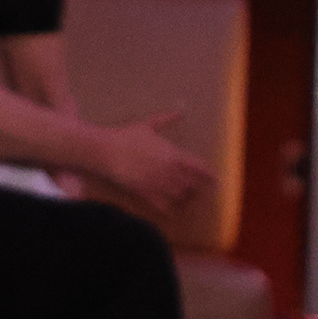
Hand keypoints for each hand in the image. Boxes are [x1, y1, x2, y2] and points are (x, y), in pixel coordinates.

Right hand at [88, 111, 212, 225]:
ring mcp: (157, 183)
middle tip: (198, 188)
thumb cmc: (126, 136)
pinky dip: (169, 208)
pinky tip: (169, 206)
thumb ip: (167, 119)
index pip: (200, 168)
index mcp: (173, 154)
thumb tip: (181, 110)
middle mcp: (169, 171)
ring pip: (180, 197)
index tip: (213, 179)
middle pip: (194, 185)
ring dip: (184, 197)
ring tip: (184, 196)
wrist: (104, 150)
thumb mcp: (148, 125)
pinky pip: (163, 206)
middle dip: (197, 187)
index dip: (208, 175)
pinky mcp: (144, 193)